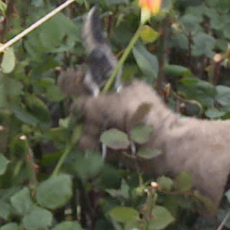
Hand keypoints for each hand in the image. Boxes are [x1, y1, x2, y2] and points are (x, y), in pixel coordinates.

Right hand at [59, 72, 229, 207]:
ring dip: (87, 131)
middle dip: (84, 114)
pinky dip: (92, 145)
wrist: (167, 148)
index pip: (95, 81)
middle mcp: (121, 106)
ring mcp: (120, 127)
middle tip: (88, 119)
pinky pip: (98, 144)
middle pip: (89, 107)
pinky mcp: (119, 147)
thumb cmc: (144, 118)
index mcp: (124, 89)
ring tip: (94, 136)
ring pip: (91, 126)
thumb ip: (91, 104)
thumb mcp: (114, 103)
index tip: (62, 84)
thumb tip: (75, 108)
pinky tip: (92, 146)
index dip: (78, 82)